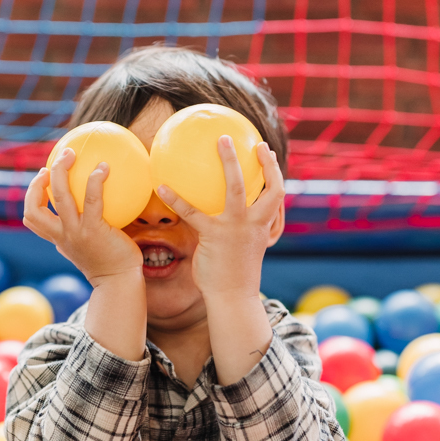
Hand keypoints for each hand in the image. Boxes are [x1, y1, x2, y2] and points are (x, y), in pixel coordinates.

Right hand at [23, 149, 143, 286]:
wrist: (119, 282)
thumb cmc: (109, 263)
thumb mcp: (87, 248)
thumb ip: (81, 233)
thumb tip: (88, 211)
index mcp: (58, 239)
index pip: (31, 219)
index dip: (31, 196)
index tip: (42, 179)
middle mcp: (61, 235)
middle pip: (34, 207)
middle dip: (37, 181)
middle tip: (54, 161)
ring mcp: (75, 232)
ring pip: (59, 195)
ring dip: (61, 171)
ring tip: (71, 154)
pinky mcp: (94, 230)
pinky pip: (92, 199)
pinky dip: (95, 180)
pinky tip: (104, 167)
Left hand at [157, 139, 284, 299]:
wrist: (232, 299)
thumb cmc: (235, 275)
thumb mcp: (246, 250)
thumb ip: (242, 230)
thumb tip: (225, 213)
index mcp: (264, 227)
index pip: (278, 195)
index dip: (274, 172)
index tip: (267, 153)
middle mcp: (255, 224)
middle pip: (269, 187)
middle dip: (265, 163)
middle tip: (255, 142)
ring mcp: (236, 228)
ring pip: (237, 188)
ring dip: (229, 162)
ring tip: (220, 141)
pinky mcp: (214, 236)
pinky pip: (193, 212)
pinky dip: (176, 199)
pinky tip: (161, 187)